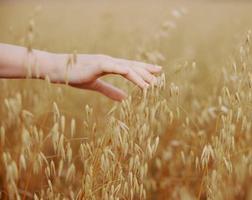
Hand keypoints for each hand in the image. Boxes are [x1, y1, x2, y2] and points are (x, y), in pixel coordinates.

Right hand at [46, 53, 161, 100]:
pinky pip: (116, 68)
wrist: (58, 69)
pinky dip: (127, 72)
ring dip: (141, 75)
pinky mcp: (99, 65)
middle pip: (132, 66)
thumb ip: (110, 91)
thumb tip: (124, 99)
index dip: (143, 70)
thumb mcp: (95, 85)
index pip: (130, 67)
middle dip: (146, 71)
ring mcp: (105, 62)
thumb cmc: (75, 75)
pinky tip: (136, 78)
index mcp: (109, 65)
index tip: (155, 73)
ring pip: (127, 68)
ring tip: (152, 84)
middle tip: (160, 77)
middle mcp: (110, 61)